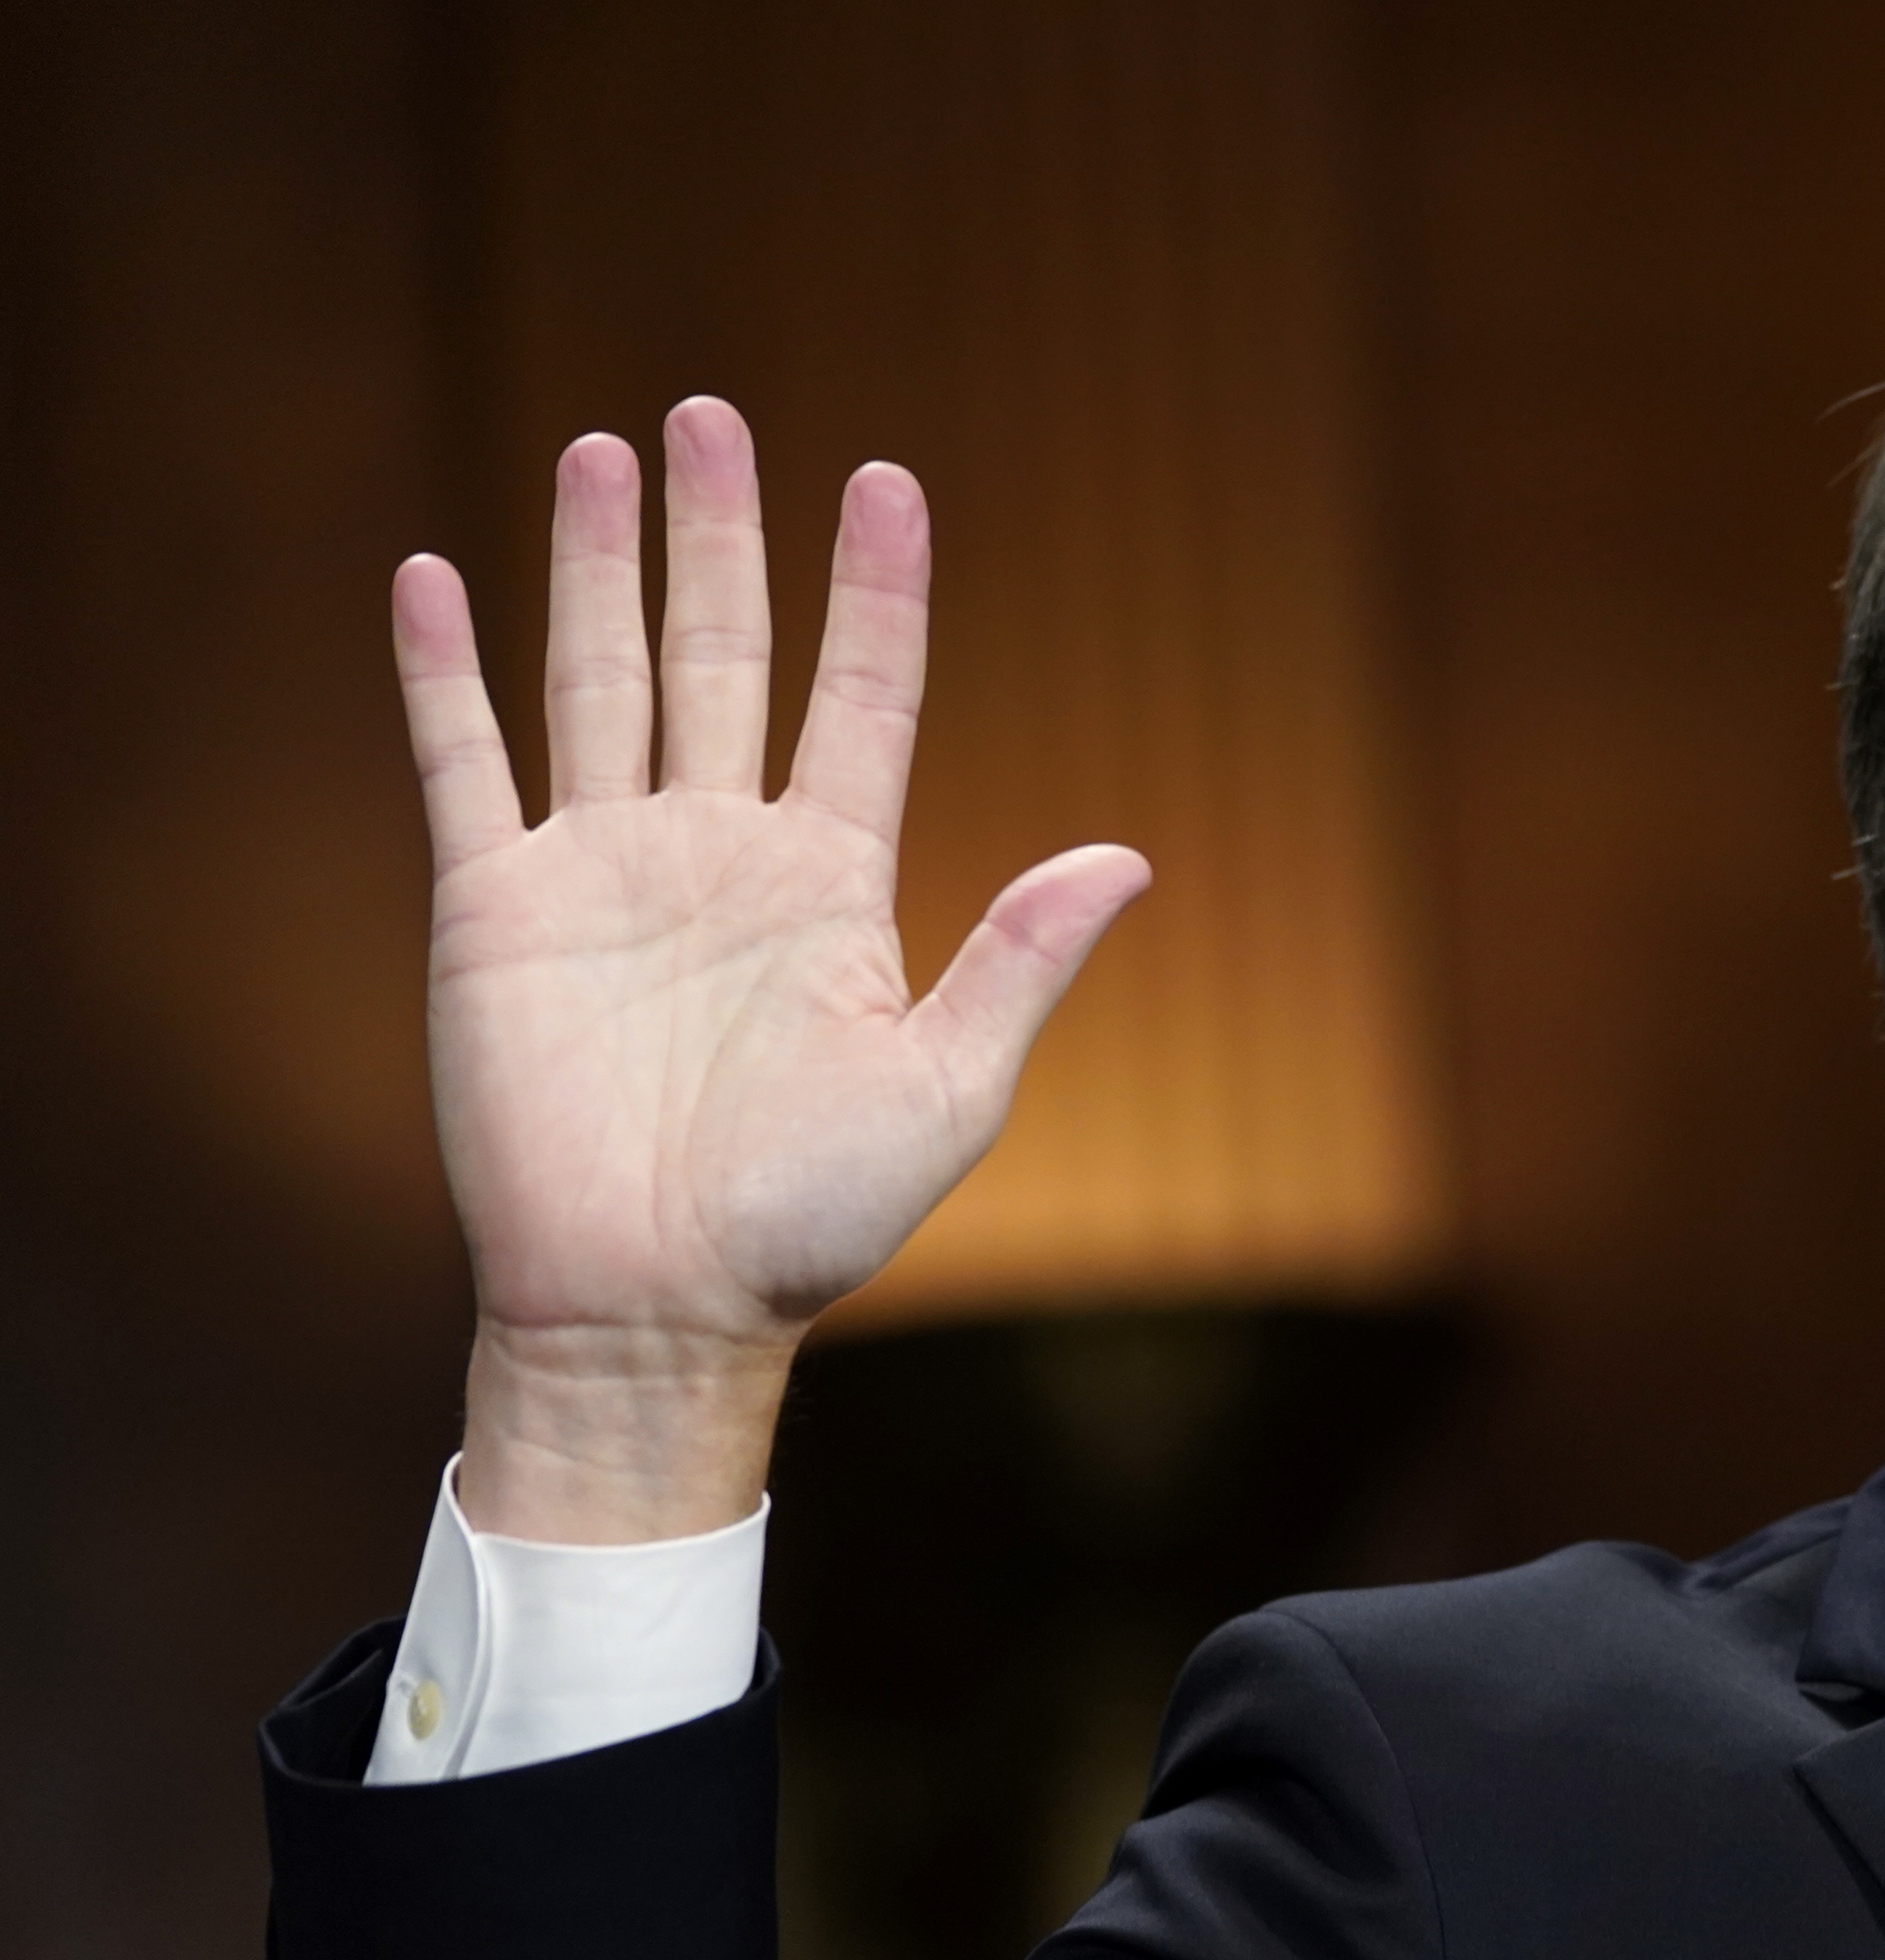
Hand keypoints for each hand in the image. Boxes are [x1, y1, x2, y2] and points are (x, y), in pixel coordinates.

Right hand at [395, 398, 1147, 1537]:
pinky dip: (446, 673)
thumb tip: (1129, 856)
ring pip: (602, 677)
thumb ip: (1022, 963)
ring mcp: (604, 869)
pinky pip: (466, 763)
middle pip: (723, 654)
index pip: (862, 697)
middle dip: (718, 535)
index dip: (875, 591)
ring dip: (596, 564)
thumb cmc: (812, 1222)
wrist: (659, 1305)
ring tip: (605, 452)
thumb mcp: (946, 1090)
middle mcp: (719, 852)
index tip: (889, 480)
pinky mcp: (496, 907)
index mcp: (832, 884)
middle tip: (710, 413)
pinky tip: (437, 579)